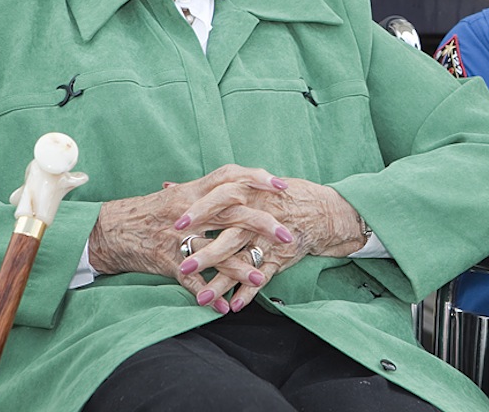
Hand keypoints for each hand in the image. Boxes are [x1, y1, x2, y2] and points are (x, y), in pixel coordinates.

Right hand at [88, 164, 294, 312]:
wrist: (110, 229)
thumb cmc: (149, 212)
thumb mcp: (179, 195)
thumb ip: (208, 192)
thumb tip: (241, 186)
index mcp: (193, 191)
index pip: (230, 177)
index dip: (256, 179)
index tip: (282, 185)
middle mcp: (188, 212)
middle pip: (232, 214)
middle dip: (263, 225)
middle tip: (288, 235)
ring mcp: (177, 237)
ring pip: (214, 251)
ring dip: (239, 267)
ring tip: (261, 277)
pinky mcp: (166, 261)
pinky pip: (191, 280)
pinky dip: (208, 293)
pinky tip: (225, 306)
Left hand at [181, 176, 367, 312]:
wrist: (321, 211)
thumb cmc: (275, 195)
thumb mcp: (246, 182)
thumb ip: (202, 189)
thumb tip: (167, 185)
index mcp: (248, 193)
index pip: (220, 200)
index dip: (199, 212)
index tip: (176, 224)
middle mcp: (258, 216)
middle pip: (230, 235)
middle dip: (206, 253)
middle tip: (182, 268)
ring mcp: (270, 239)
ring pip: (244, 262)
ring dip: (223, 281)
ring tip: (202, 299)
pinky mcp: (280, 256)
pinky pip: (263, 277)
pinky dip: (249, 292)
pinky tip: (233, 306)